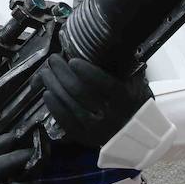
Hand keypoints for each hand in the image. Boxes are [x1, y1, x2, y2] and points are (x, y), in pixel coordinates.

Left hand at [37, 53, 151, 148]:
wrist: (137, 137)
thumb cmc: (135, 106)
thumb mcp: (137, 86)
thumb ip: (125, 69)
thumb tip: (109, 46)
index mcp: (125, 99)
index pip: (103, 84)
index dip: (86, 71)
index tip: (73, 61)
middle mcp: (110, 115)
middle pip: (80, 91)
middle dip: (62, 72)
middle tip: (53, 60)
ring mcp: (96, 129)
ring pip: (69, 104)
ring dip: (54, 86)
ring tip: (47, 72)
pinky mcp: (85, 138)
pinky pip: (65, 121)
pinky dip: (54, 106)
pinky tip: (47, 93)